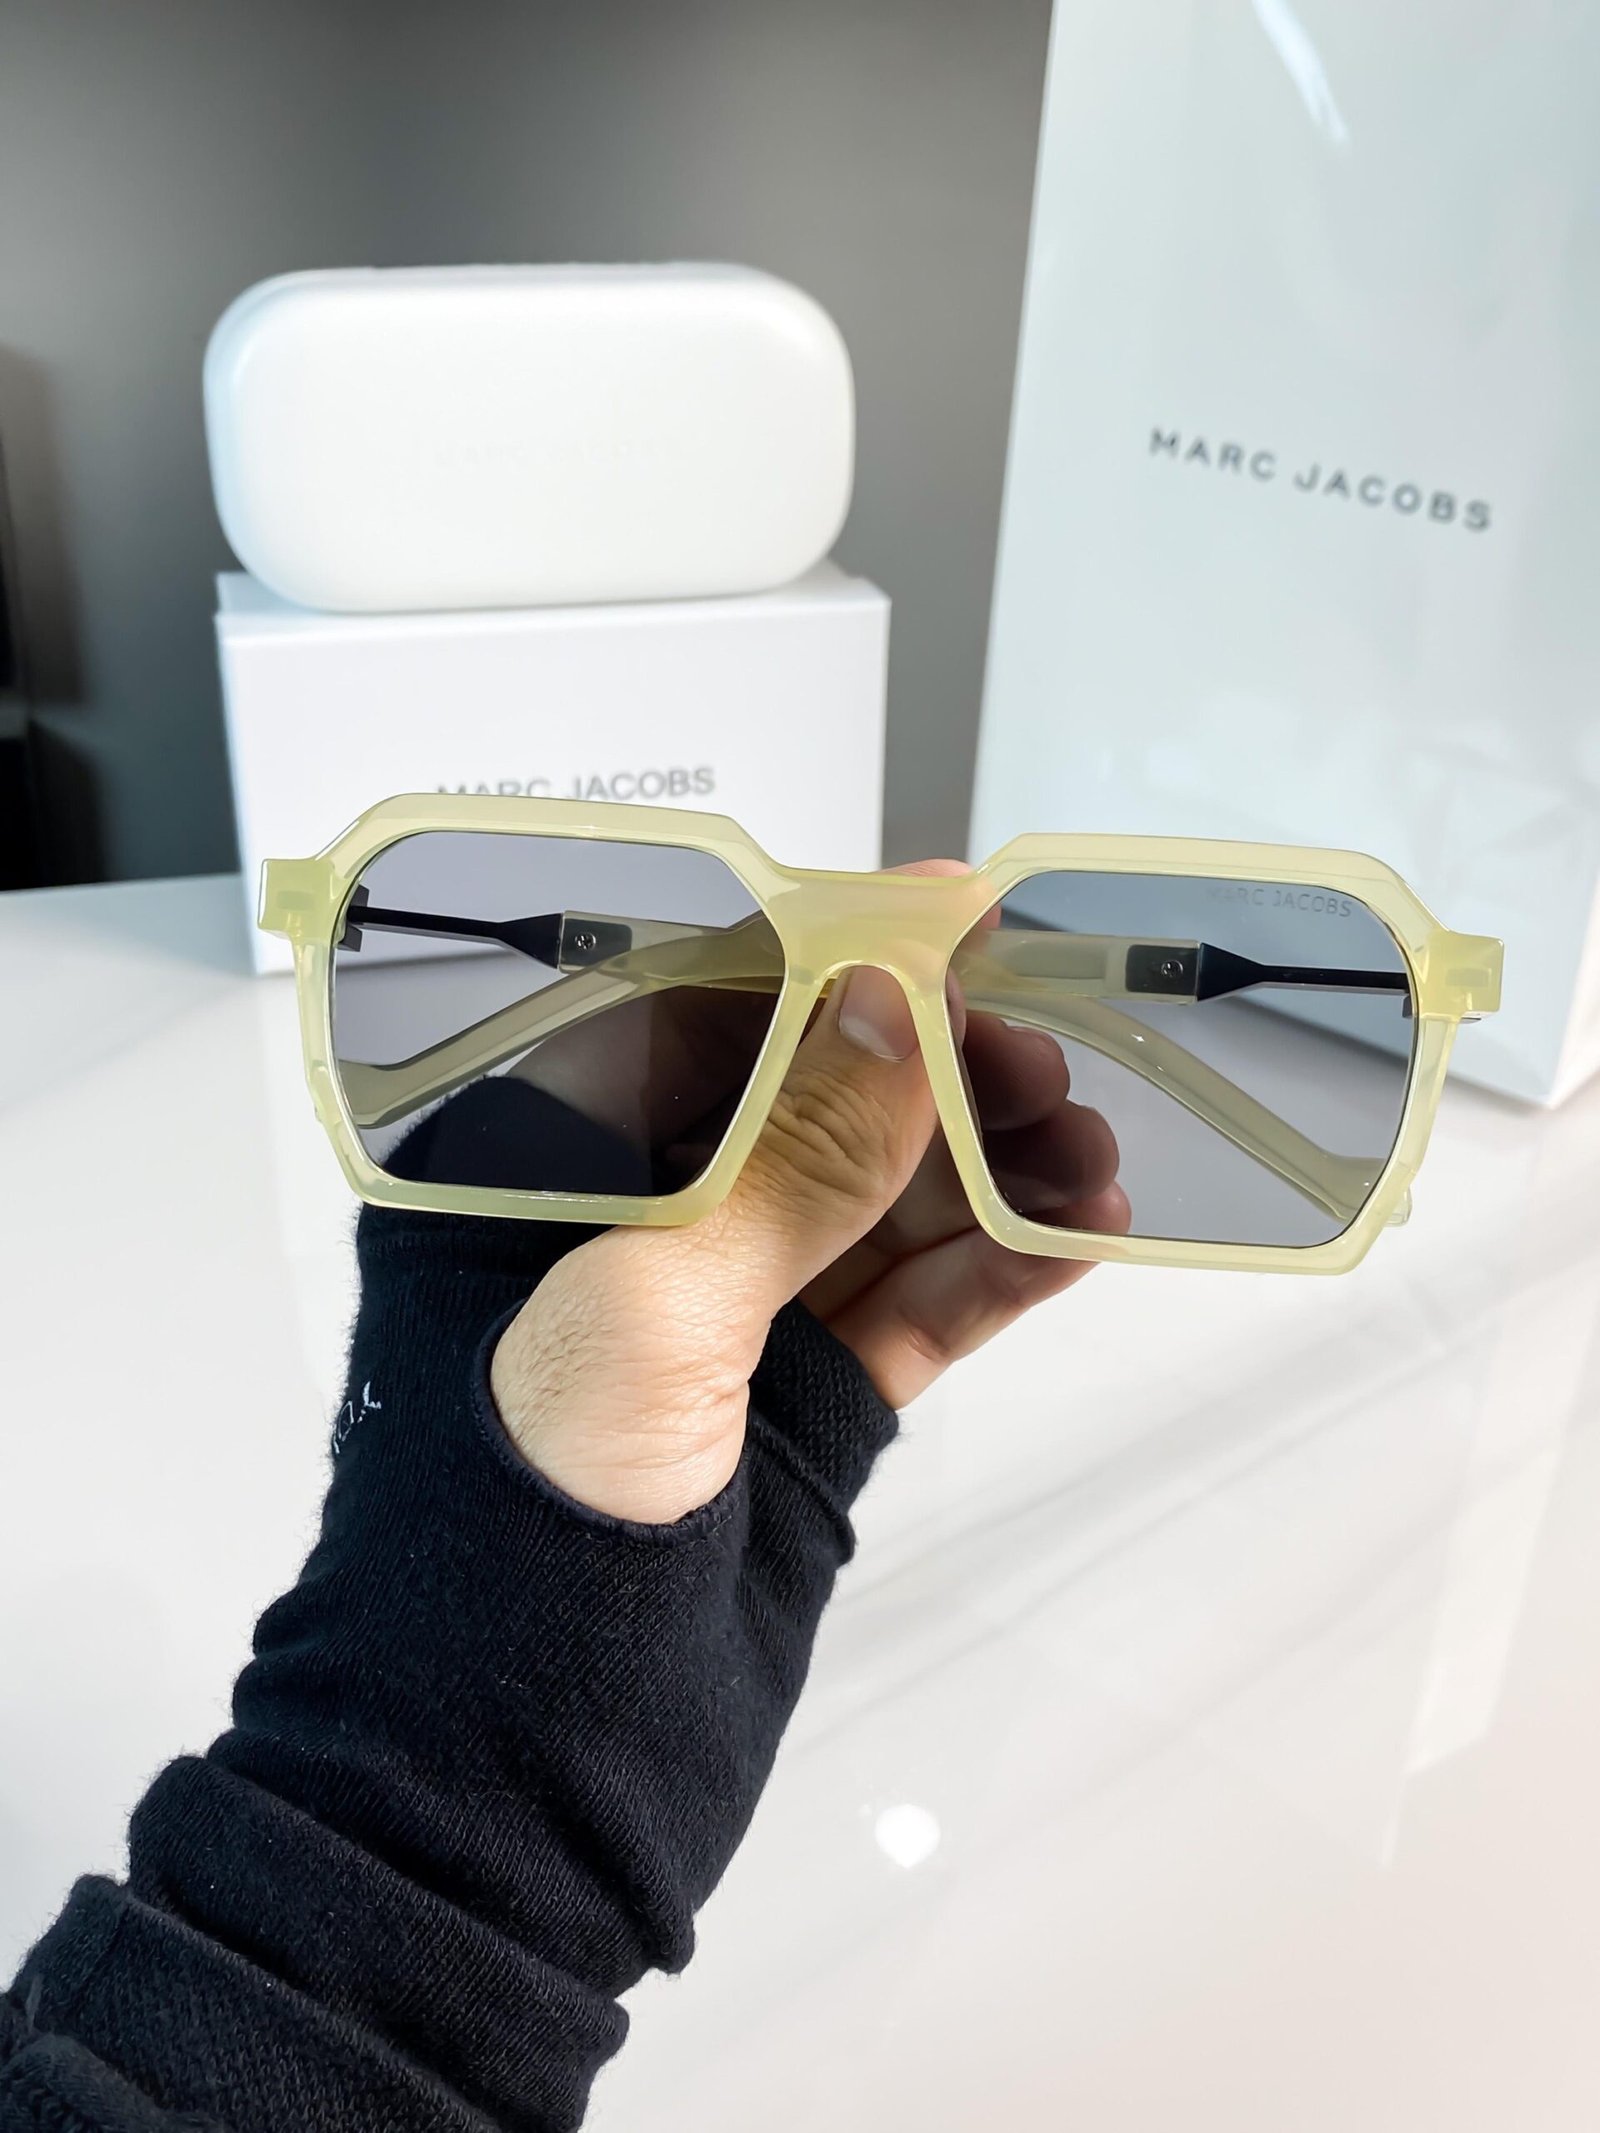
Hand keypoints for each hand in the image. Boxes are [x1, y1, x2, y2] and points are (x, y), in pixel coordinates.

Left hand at [490, 861, 1127, 1522]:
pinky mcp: (795, 1400)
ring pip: (873, 1204)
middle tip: (1048, 1054)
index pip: (693, 1014)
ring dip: (987, 1168)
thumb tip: (892, 1004)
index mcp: (537, 1169)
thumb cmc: (521, 1509)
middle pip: (807, 1100)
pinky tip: (1079, 1232)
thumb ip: (787, 1159)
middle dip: (935, 1070)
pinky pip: (905, 1309)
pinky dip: (992, 1270)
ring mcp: (722, 1312)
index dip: (828, 955)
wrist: (517, 1760)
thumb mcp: (653, 1307)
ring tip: (1094, 1149)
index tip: (954, 914)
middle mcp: (630, 1223)